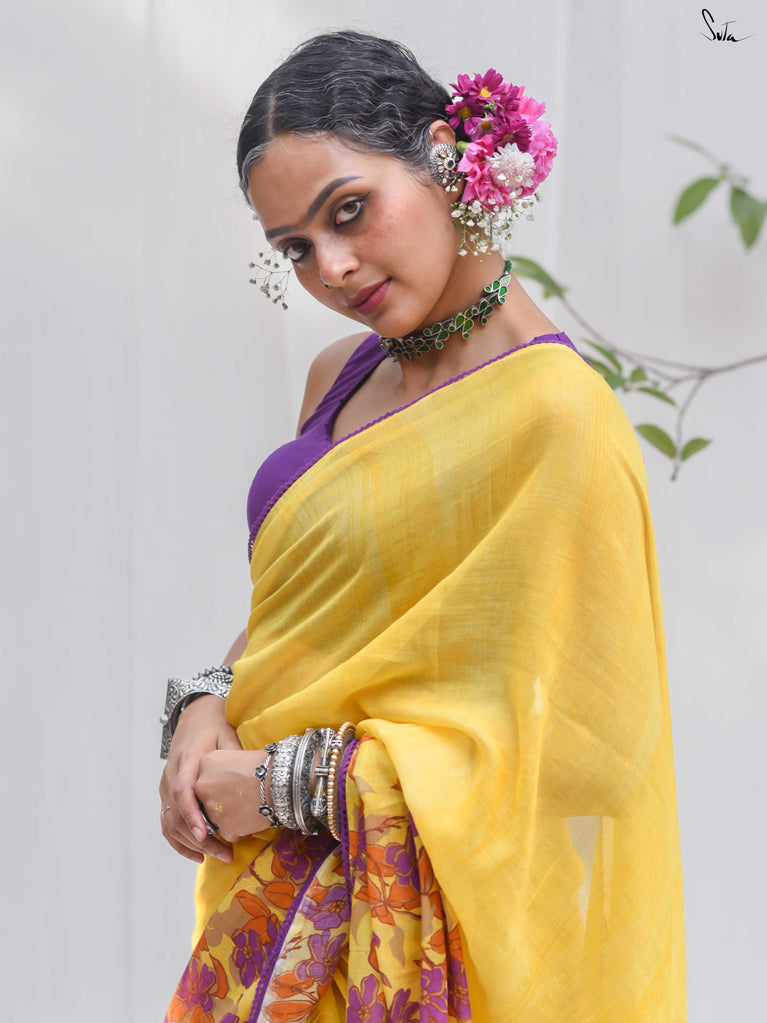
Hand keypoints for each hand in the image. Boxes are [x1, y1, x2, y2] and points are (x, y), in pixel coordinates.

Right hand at [159, 695, 240, 863]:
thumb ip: (234, 757)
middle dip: (198, 838)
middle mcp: (171, 774)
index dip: (192, 815)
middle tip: (222, 853)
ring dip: (190, 843)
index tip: (204, 834)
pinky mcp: (166, 793)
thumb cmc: (215, 727)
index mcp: (187, 760)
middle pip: (177, 813)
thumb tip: (253, 780)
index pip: (183, 791)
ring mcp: (165, 785)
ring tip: (215, 856)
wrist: (195, 718)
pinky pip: (167, 822)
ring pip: (170, 822)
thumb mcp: (227, 736)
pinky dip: (179, 841)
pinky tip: (197, 853)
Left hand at [194, 749, 273, 843]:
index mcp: (205, 763)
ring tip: (248, 806)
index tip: (231, 783)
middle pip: (205, 800)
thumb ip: (217, 768)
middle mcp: (202, 786)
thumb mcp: (234, 754)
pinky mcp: (225, 827)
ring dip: (229, 816)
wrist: (281, 780)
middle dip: (220, 802)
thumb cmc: (264, 765)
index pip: (202, 779)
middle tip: (239, 797)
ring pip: (215, 818)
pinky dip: (239, 829)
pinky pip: (228, 833)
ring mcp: (212, 808)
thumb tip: (214, 782)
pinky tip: (252, 817)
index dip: (217, 784)